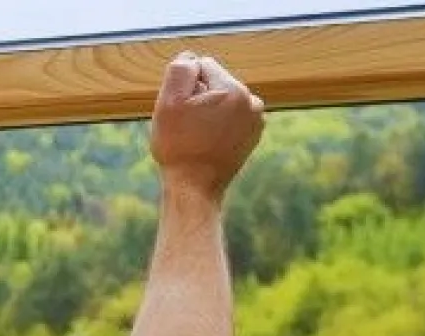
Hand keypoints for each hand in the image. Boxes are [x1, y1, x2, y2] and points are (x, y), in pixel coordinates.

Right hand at [149, 53, 264, 200]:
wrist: (194, 187)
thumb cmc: (178, 146)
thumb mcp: (168, 103)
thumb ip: (180, 70)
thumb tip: (192, 58)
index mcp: (233, 90)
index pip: (202, 66)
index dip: (185, 86)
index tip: (182, 111)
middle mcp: (251, 101)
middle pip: (215, 82)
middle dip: (200, 98)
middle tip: (188, 126)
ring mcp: (256, 119)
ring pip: (223, 99)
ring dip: (210, 111)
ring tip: (198, 135)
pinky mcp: (253, 134)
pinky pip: (231, 117)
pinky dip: (219, 124)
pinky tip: (209, 142)